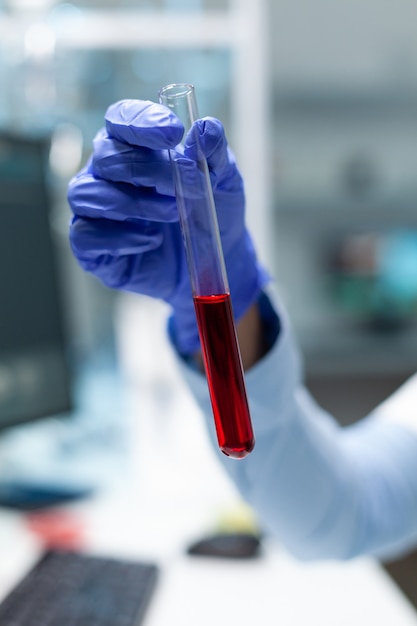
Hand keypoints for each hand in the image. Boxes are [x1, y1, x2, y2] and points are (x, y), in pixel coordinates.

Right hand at [68, 99, 267, 353]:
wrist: (214, 258)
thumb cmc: (212, 208)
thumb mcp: (224, 178)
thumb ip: (215, 152)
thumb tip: (206, 128)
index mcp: (134, 145)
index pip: (120, 119)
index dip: (140, 122)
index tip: (173, 133)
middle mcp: (107, 173)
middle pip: (105, 156)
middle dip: (145, 169)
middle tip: (180, 186)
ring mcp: (96, 209)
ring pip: (85, 192)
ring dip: (132, 203)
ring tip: (173, 213)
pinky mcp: (93, 247)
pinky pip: (85, 235)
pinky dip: (120, 237)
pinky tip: (152, 240)